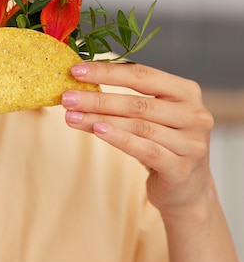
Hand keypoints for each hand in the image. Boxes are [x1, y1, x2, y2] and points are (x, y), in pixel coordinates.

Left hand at [61, 62, 214, 215]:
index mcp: (186, 92)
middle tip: (67, 97)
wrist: (187, 190)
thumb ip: (124, 101)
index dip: (107, 72)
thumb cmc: (162, 145)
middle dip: (97, 99)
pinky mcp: (182, 168)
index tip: (75, 71)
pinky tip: (96, 131)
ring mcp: (191, 143)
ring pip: (138, 126)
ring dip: (99, 120)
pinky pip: (145, 149)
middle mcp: (195, 114)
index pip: (142, 75)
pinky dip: (118, 138)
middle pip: (138, 103)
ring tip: (71, 116)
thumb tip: (79, 88)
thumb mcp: (148, 118)